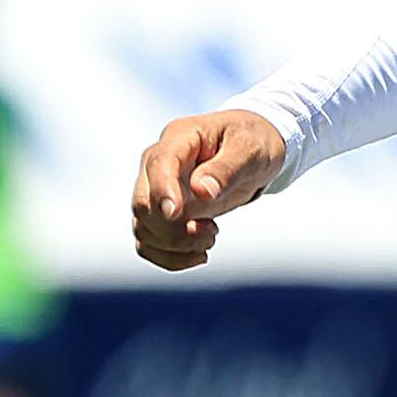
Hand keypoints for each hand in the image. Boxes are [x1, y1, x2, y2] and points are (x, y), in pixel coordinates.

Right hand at [129, 108, 289, 270]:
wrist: (252, 151)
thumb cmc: (252, 142)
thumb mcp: (250, 150)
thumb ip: (226, 168)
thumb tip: (202, 190)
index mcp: (180, 138)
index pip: (159, 164)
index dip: (162, 190)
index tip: (175, 214)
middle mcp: (159, 163)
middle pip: (144, 203)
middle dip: (175, 229)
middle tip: (213, 231)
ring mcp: (156, 189)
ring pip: (143, 228)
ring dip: (176, 245)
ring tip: (211, 237)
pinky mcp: (161, 213)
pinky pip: (149, 243)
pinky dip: (170, 257)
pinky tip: (199, 254)